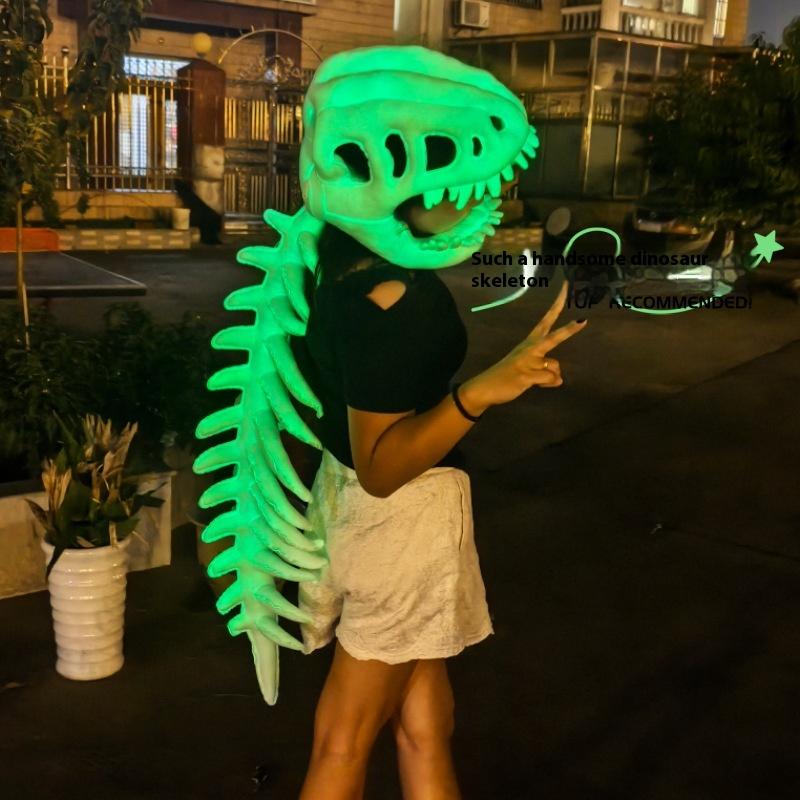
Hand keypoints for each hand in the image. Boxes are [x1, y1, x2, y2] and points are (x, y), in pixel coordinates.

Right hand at [460, 282, 586, 412]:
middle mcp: (530, 349)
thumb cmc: (506, 376)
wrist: (485, 387)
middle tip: (583, 321)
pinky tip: (536, 386)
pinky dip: (548, 385)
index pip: (546, 320)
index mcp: (529, 343)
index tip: (567, 287)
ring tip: (534, 381)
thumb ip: (545, 369)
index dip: (558, 304)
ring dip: (550, 378)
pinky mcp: (527, 375)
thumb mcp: (527, 368)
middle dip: (569, 330)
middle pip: (554, 337)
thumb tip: (558, 379)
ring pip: (555, 367)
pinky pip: (550, 380)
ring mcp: (528, 362)